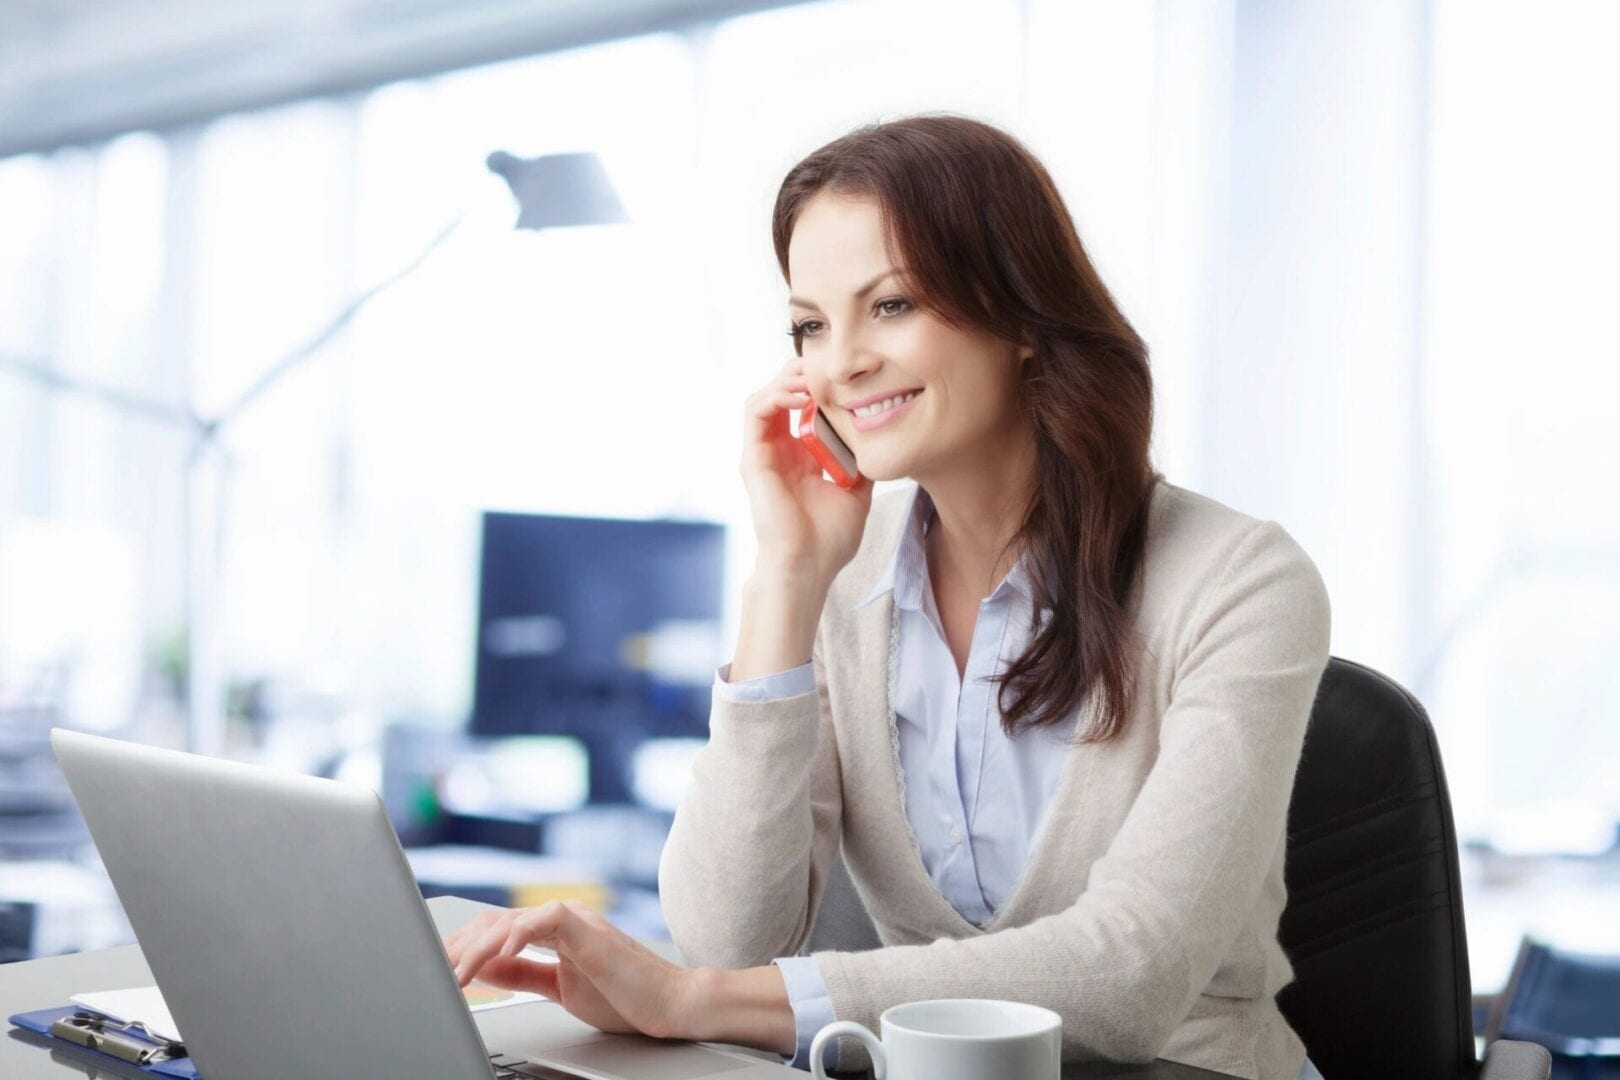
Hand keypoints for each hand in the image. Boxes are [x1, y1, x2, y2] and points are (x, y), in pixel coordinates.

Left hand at [444, 901, 690, 1039]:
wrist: (669, 1004)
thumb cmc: (625, 997)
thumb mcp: (559, 987)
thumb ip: (524, 974)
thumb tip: (485, 968)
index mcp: (555, 931)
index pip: (497, 930)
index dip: (465, 947)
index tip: (438, 968)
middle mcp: (562, 919)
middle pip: (496, 921)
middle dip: (460, 947)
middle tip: (434, 972)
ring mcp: (576, 920)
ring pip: (512, 920)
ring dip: (478, 949)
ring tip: (457, 973)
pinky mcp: (589, 929)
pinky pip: (545, 920)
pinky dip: (518, 935)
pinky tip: (499, 955)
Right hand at [740, 357, 874, 584]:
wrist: (808, 566)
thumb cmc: (829, 540)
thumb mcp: (857, 491)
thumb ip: (861, 462)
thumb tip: (880, 438)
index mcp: (801, 457)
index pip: (803, 406)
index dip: (819, 386)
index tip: (845, 378)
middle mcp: (779, 451)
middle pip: (781, 394)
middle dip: (802, 374)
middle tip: (827, 367)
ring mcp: (763, 453)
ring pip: (765, 395)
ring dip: (787, 380)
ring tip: (813, 377)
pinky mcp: (753, 458)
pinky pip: (757, 410)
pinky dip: (776, 395)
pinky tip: (801, 396)